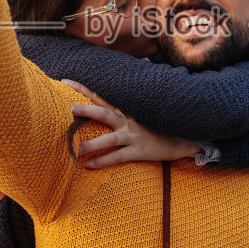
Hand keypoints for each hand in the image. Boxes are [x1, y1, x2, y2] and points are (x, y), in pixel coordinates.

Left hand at [63, 80, 201, 168]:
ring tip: (77, 150)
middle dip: (87, 109)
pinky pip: (118, 157)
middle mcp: (128, 120)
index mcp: (126, 109)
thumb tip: (109, 95)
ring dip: (92, 144)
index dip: (83, 89)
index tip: (65, 81)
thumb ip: (125, 105)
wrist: (183, 138)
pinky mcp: (139, 151)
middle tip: (69, 109)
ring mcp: (134, 135)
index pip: (101, 96)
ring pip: (110, 138)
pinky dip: (103, 161)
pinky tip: (89, 166)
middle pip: (104, 112)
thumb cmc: (159, 125)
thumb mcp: (142, 111)